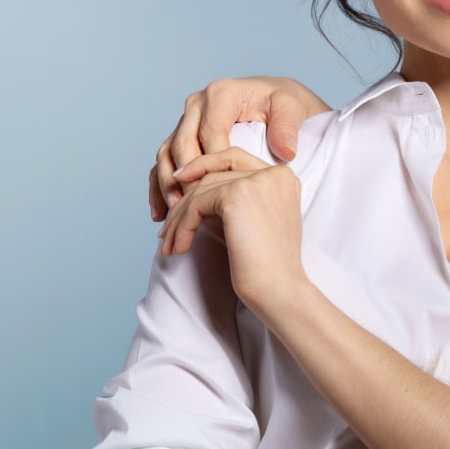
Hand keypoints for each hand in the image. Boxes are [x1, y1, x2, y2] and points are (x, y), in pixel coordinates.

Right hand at [150, 76, 331, 220]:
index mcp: (220, 94)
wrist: (275, 100)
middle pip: (182, 144)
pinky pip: (165, 162)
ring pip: (167, 153)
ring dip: (168, 184)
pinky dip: (159, 186)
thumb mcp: (292, 108)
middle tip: (194, 207)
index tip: (220, 193)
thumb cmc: (283, 103)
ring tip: (176, 212)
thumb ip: (287, 128)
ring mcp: (187, 121)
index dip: (213, 165)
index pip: (210, 133)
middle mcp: (197, 104)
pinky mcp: (182, 136)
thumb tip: (286, 152)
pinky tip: (162, 213)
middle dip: (186, 177)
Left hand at [158, 147, 306, 316]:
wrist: (280, 290)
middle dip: (185, 200)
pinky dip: (181, 227)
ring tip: (169, 245)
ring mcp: (257, 181)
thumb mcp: (261, 221)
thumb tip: (197, 189)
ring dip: (178, 219)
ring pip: (200, 189)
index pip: (234, 159)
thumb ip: (243, 198)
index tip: (179, 188)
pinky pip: (196, 205)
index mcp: (283, 177)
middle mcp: (274, 173)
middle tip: (166, 228)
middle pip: (214, 173)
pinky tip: (178, 248)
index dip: (203, 168)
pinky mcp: (237, 195)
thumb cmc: (271, 267)